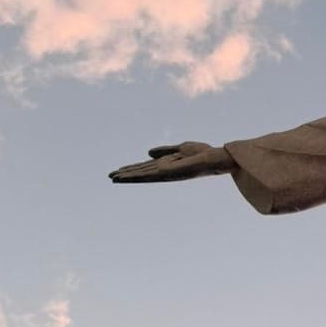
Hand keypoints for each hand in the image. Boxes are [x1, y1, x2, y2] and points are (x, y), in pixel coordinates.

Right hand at [109, 142, 232, 182]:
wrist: (215, 158)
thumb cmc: (203, 153)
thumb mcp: (181, 148)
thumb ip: (165, 150)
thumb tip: (147, 152)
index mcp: (167, 163)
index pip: (146, 167)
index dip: (133, 169)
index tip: (119, 170)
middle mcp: (164, 170)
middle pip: (142, 172)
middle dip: (127, 174)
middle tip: (110, 177)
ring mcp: (165, 172)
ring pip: (142, 175)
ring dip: (127, 176)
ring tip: (112, 178)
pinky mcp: (166, 173)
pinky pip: (148, 175)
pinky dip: (135, 176)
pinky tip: (126, 176)